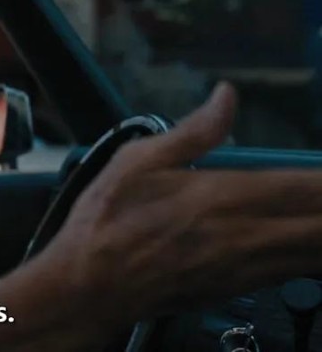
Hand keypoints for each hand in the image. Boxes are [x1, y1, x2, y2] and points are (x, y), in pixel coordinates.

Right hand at [42, 82, 321, 327]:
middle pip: (320, 224)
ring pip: (314, 252)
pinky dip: (311, 254)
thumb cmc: (104, 226)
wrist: (87, 288)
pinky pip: (295, 272)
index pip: (307, 186)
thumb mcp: (136, 163)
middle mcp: (244, 236)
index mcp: (222, 197)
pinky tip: (310, 243)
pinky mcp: (239, 289)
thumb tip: (226, 96)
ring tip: (320, 213)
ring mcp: (246, 269)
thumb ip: (192, 131)